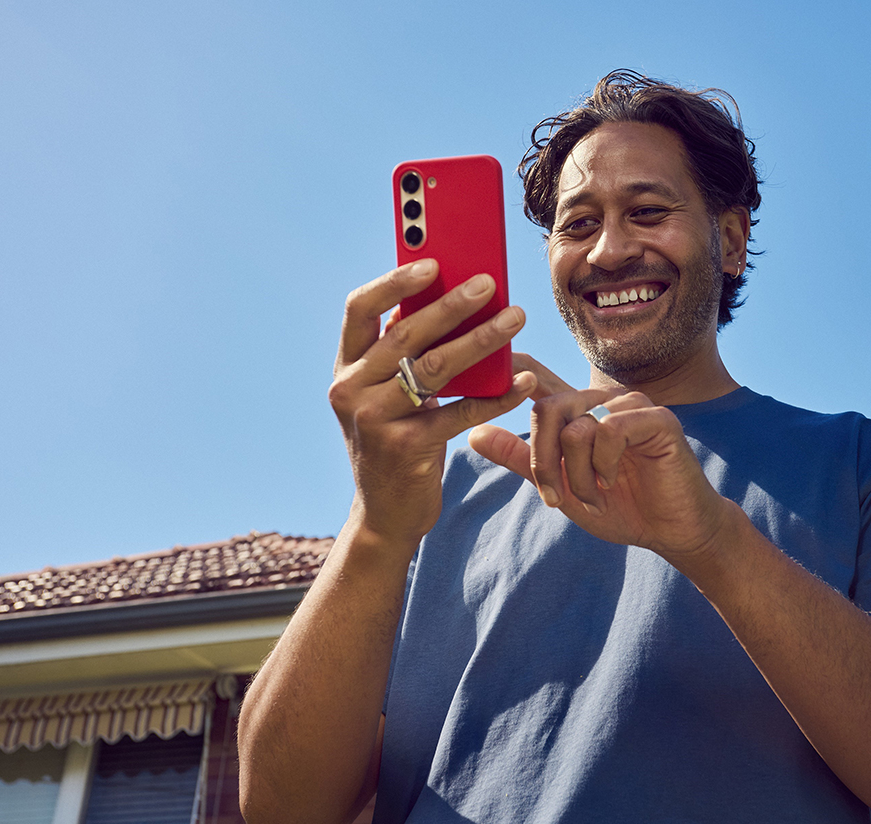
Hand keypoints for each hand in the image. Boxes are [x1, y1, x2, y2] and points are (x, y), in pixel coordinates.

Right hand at [329, 259, 534, 543]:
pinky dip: (497, 395)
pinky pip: (460, 413)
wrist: (386, 514)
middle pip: (405, 333)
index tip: (433, 261)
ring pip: (435, 368)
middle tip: (490, 283)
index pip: (360, 309)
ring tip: (516, 318)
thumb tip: (456, 299)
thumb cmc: (398, 441)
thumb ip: (407, 356)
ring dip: (481, 339)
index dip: (394, 282)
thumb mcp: (389, 395)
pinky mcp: (406, 448)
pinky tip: (524, 381)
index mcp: (346, 368)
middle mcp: (351, 390)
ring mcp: (375, 420)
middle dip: (451, 303)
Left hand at [469, 371, 734, 563]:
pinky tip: (612, 482)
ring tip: (594, 497)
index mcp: (579, 411)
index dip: (513, 367)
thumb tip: (472, 434)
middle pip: (547, 409)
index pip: (538, 378)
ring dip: (576, 474)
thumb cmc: (621, 506)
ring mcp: (631, 405)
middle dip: (543, 462)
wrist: (673, 530)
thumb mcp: (562, 487)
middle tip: (555, 497)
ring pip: (575, 426)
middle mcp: (603, 399)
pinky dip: (603, 465)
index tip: (493, 363)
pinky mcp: (656, 418)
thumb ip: (521, 460)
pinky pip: (609, 430)